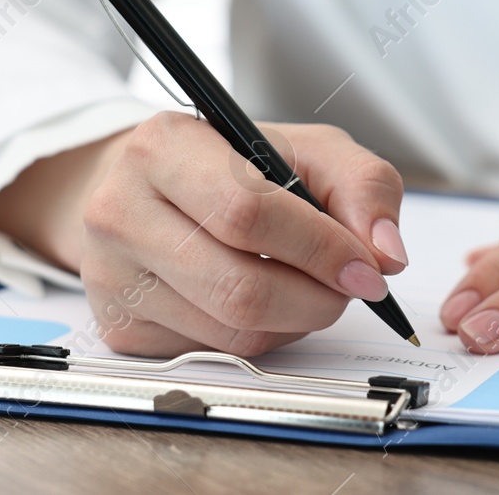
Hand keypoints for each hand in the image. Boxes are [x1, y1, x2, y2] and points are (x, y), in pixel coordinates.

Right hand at [0, 112, 408, 356]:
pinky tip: (259, 299)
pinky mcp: (118, 325)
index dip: (320, 248)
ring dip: (293, 320)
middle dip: (315, 298)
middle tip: (346, 287)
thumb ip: (362, 185)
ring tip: (305, 286)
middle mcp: (120, 210)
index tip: (368, 269)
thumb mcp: (304, 148)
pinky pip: (211, 353)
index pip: (248, 212)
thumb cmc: (229, 162)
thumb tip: (387, 254)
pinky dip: (258, 336)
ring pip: (230, 331)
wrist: (143, 186)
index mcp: (163, 147)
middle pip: (239, 286)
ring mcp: (111, 274)